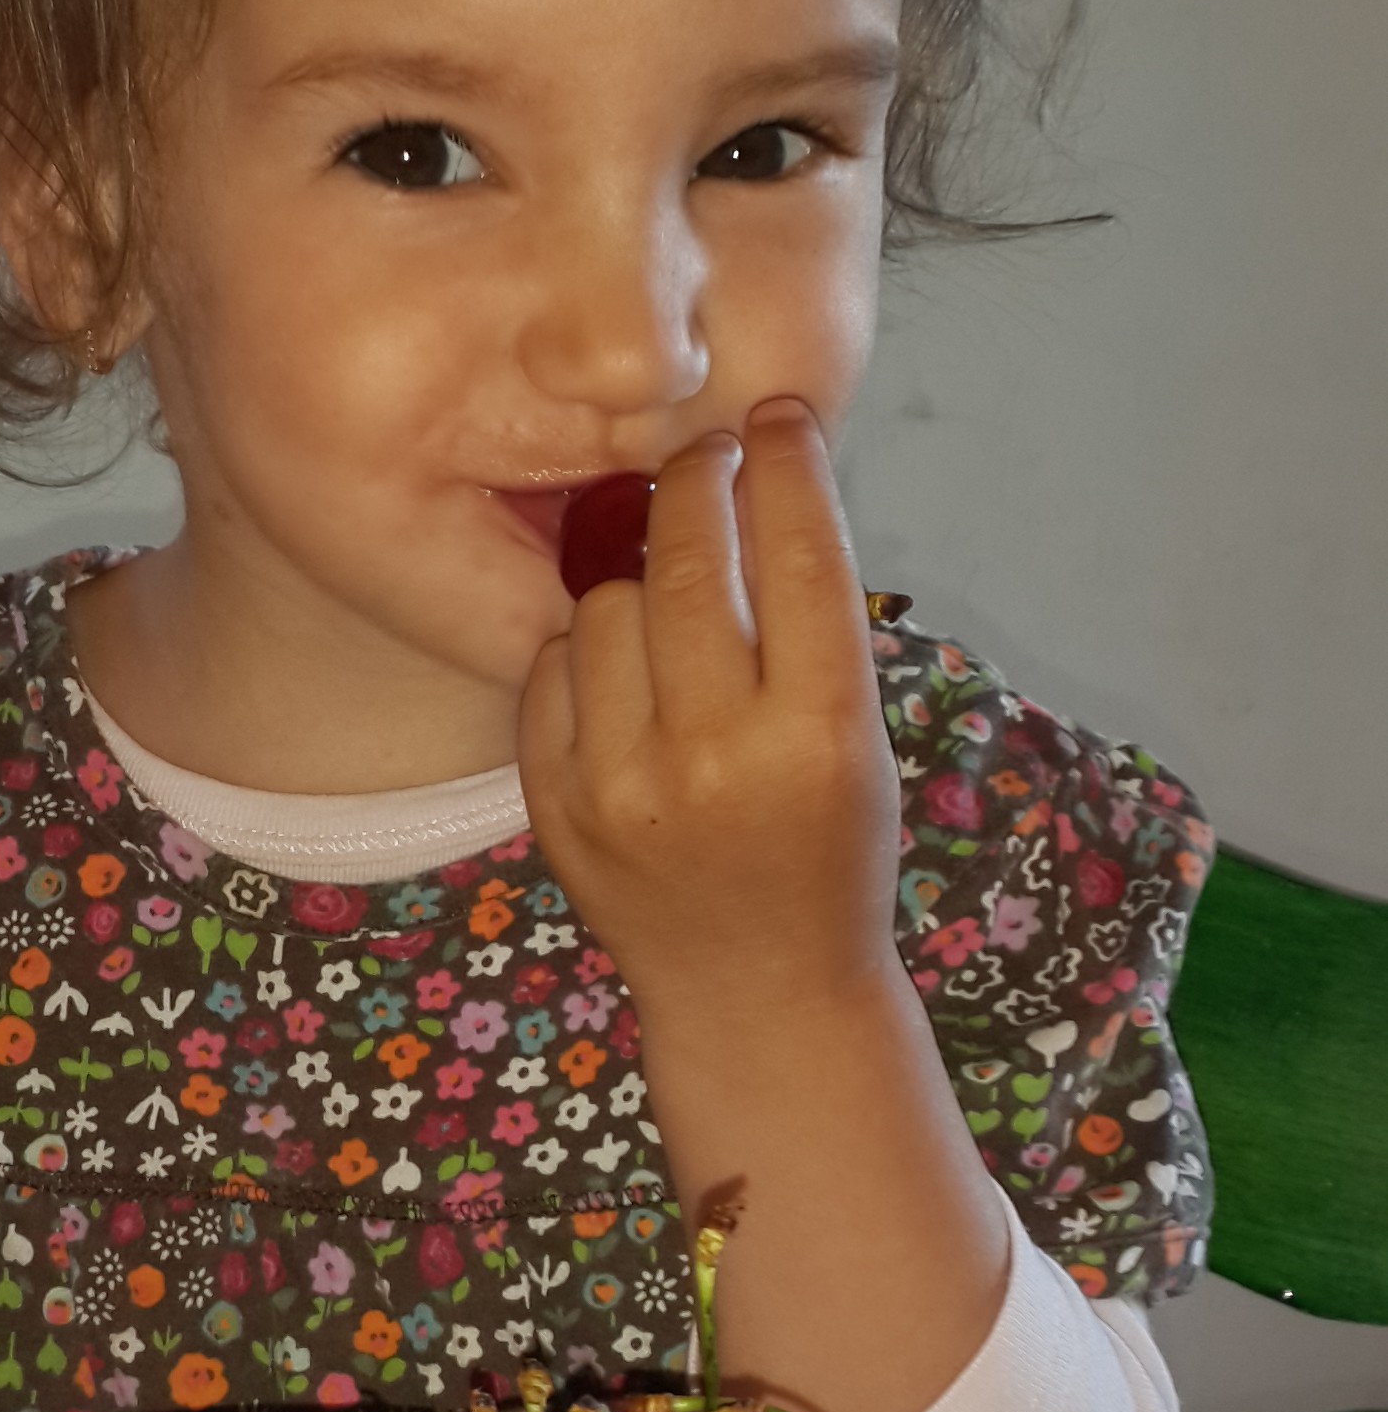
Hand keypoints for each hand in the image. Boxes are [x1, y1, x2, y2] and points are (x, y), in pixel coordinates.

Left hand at [517, 399, 896, 1020]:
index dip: (786, 466)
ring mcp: (620, 783)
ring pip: (605, 601)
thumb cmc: (827, 853)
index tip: (777, 420)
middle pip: (686, 558)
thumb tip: (760, 481)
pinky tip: (623, 681)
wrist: (754, 991)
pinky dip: (586, 655)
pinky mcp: (553, 803)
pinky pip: (552, 667)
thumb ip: (813, 626)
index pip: (799, 556)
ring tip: (672, 615)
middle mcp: (715, 755)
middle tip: (710, 461)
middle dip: (699, 484)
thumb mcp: (859, 744)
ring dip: (637, 582)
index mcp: (818, 736)